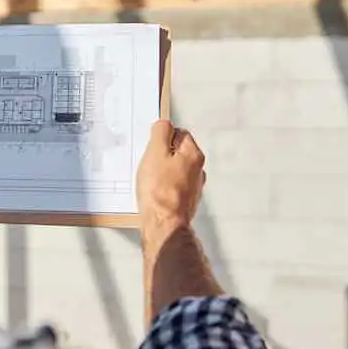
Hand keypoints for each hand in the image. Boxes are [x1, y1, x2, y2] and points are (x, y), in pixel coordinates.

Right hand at [136, 119, 205, 235]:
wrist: (163, 224)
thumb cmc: (159, 190)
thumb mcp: (155, 152)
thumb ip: (160, 132)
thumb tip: (164, 124)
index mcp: (193, 154)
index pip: (179, 133)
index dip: (162, 137)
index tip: (151, 147)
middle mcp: (198, 170)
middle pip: (178, 152)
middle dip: (162, 155)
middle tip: (148, 164)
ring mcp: (194, 187)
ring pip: (175, 170)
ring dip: (162, 172)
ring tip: (149, 180)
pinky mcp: (186, 201)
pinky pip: (173, 186)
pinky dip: (164, 187)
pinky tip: (153, 193)